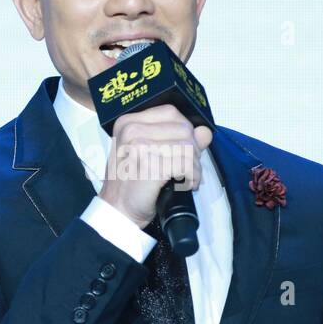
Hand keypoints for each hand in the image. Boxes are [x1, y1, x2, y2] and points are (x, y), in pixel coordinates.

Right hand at [99, 104, 213, 229]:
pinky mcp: (150, 165)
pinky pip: (186, 164)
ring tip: (187, 178)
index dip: (185, 130)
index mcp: (128, 122)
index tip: (184, 148)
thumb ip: (177, 139)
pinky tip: (186, 184)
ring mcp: (140, 147)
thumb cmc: (131, 184)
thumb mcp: (150, 154)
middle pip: (183, 129)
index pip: (171, 112)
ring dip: (194, 166)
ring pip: (187, 147)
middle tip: (188, 168)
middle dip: (193, 151)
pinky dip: (192, 177)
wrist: (118, 211)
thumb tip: (204, 131)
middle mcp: (132, 131)